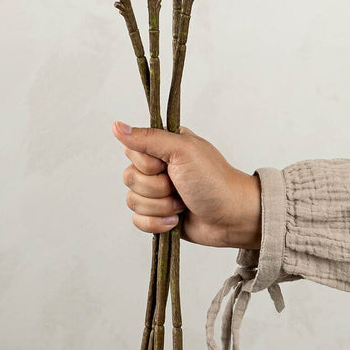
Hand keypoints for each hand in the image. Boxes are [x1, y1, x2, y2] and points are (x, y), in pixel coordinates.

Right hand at [113, 120, 261, 249]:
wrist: (233, 217)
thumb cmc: (214, 180)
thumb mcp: (182, 151)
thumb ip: (148, 138)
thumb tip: (117, 126)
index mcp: (163, 146)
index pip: (131, 151)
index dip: (147, 164)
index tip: (168, 165)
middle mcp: (157, 167)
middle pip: (129, 178)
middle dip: (156, 188)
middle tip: (180, 186)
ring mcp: (157, 192)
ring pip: (132, 200)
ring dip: (160, 206)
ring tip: (182, 203)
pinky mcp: (158, 215)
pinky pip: (137, 221)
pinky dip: (157, 223)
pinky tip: (177, 219)